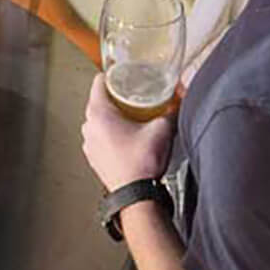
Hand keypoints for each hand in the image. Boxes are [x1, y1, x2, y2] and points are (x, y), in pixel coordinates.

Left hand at [81, 73, 174, 189]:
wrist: (136, 195)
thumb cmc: (141, 164)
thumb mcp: (162, 129)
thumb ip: (172, 109)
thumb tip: (180, 97)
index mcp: (99, 113)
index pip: (98, 82)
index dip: (112, 75)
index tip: (124, 74)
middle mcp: (89, 126)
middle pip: (97, 100)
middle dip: (114, 95)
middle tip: (131, 93)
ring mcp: (89, 142)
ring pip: (97, 119)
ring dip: (111, 115)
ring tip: (129, 114)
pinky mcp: (93, 156)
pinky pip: (99, 136)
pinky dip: (109, 133)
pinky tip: (125, 135)